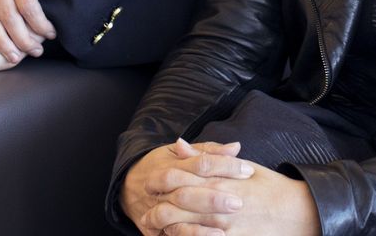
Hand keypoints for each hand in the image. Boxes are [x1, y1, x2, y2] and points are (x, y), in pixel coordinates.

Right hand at [122, 139, 252, 235]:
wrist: (128, 187)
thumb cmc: (162, 166)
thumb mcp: (180, 153)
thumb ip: (208, 151)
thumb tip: (236, 148)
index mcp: (170, 164)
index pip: (200, 163)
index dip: (225, 166)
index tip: (247, 171)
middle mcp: (160, 186)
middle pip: (186, 189)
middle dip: (213, 196)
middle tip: (239, 201)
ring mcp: (155, 207)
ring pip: (175, 213)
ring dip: (201, 220)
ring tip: (225, 226)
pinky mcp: (153, 227)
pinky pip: (173, 232)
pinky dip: (193, 235)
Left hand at [161, 166, 317, 235]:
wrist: (298, 213)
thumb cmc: (270, 187)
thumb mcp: (241, 166)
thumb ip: (207, 156)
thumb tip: (179, 144)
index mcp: (220, 180)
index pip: (181, 178)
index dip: (161, 182)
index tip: (150, 184)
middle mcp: (219, 203)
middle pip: (177, 206)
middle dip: (157, 209)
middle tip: (147, 211)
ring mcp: (224, 226)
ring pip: (184, 228)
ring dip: (167, 229)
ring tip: (157, 228)